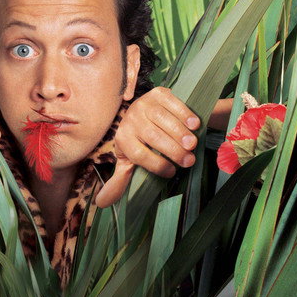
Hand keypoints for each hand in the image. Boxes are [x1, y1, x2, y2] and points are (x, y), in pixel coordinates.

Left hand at [95, 87, 200, 207]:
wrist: (146, 113)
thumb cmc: (140, 143)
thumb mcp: (129, 161)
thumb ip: (119, 181)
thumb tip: (102, 204)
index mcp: (122, 138)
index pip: (138, 154)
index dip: (155, 164)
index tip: (172, 172)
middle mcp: (130, 118)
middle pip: (152, 136)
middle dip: (172, 150)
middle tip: (189, 161)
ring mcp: (144, 104)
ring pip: (162, 119)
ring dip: (179, 132)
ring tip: (192, 145)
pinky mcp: (158, 93)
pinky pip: (172, 102)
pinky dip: (183, 113)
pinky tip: (194, 124)